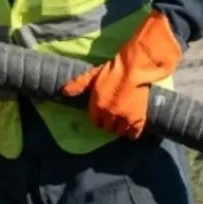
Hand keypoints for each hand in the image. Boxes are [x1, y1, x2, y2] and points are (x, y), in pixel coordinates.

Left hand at [61, 9, 181, 139]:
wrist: (134, 69)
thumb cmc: (112, 71)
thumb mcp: (92, 76)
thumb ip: (78, 85)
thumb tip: (64, 91)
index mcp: (97, 106)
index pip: (95, 121)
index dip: (98, 118)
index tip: (101, 115)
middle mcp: (109, 115)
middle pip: (107, 128)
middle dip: (108, 123)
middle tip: (112, 118)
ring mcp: (124, 119)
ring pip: (119, 131)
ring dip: (119, 128)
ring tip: (122, 122)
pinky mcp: (138, 119)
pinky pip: (134, 133)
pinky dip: (132, 133)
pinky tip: (132, 130)